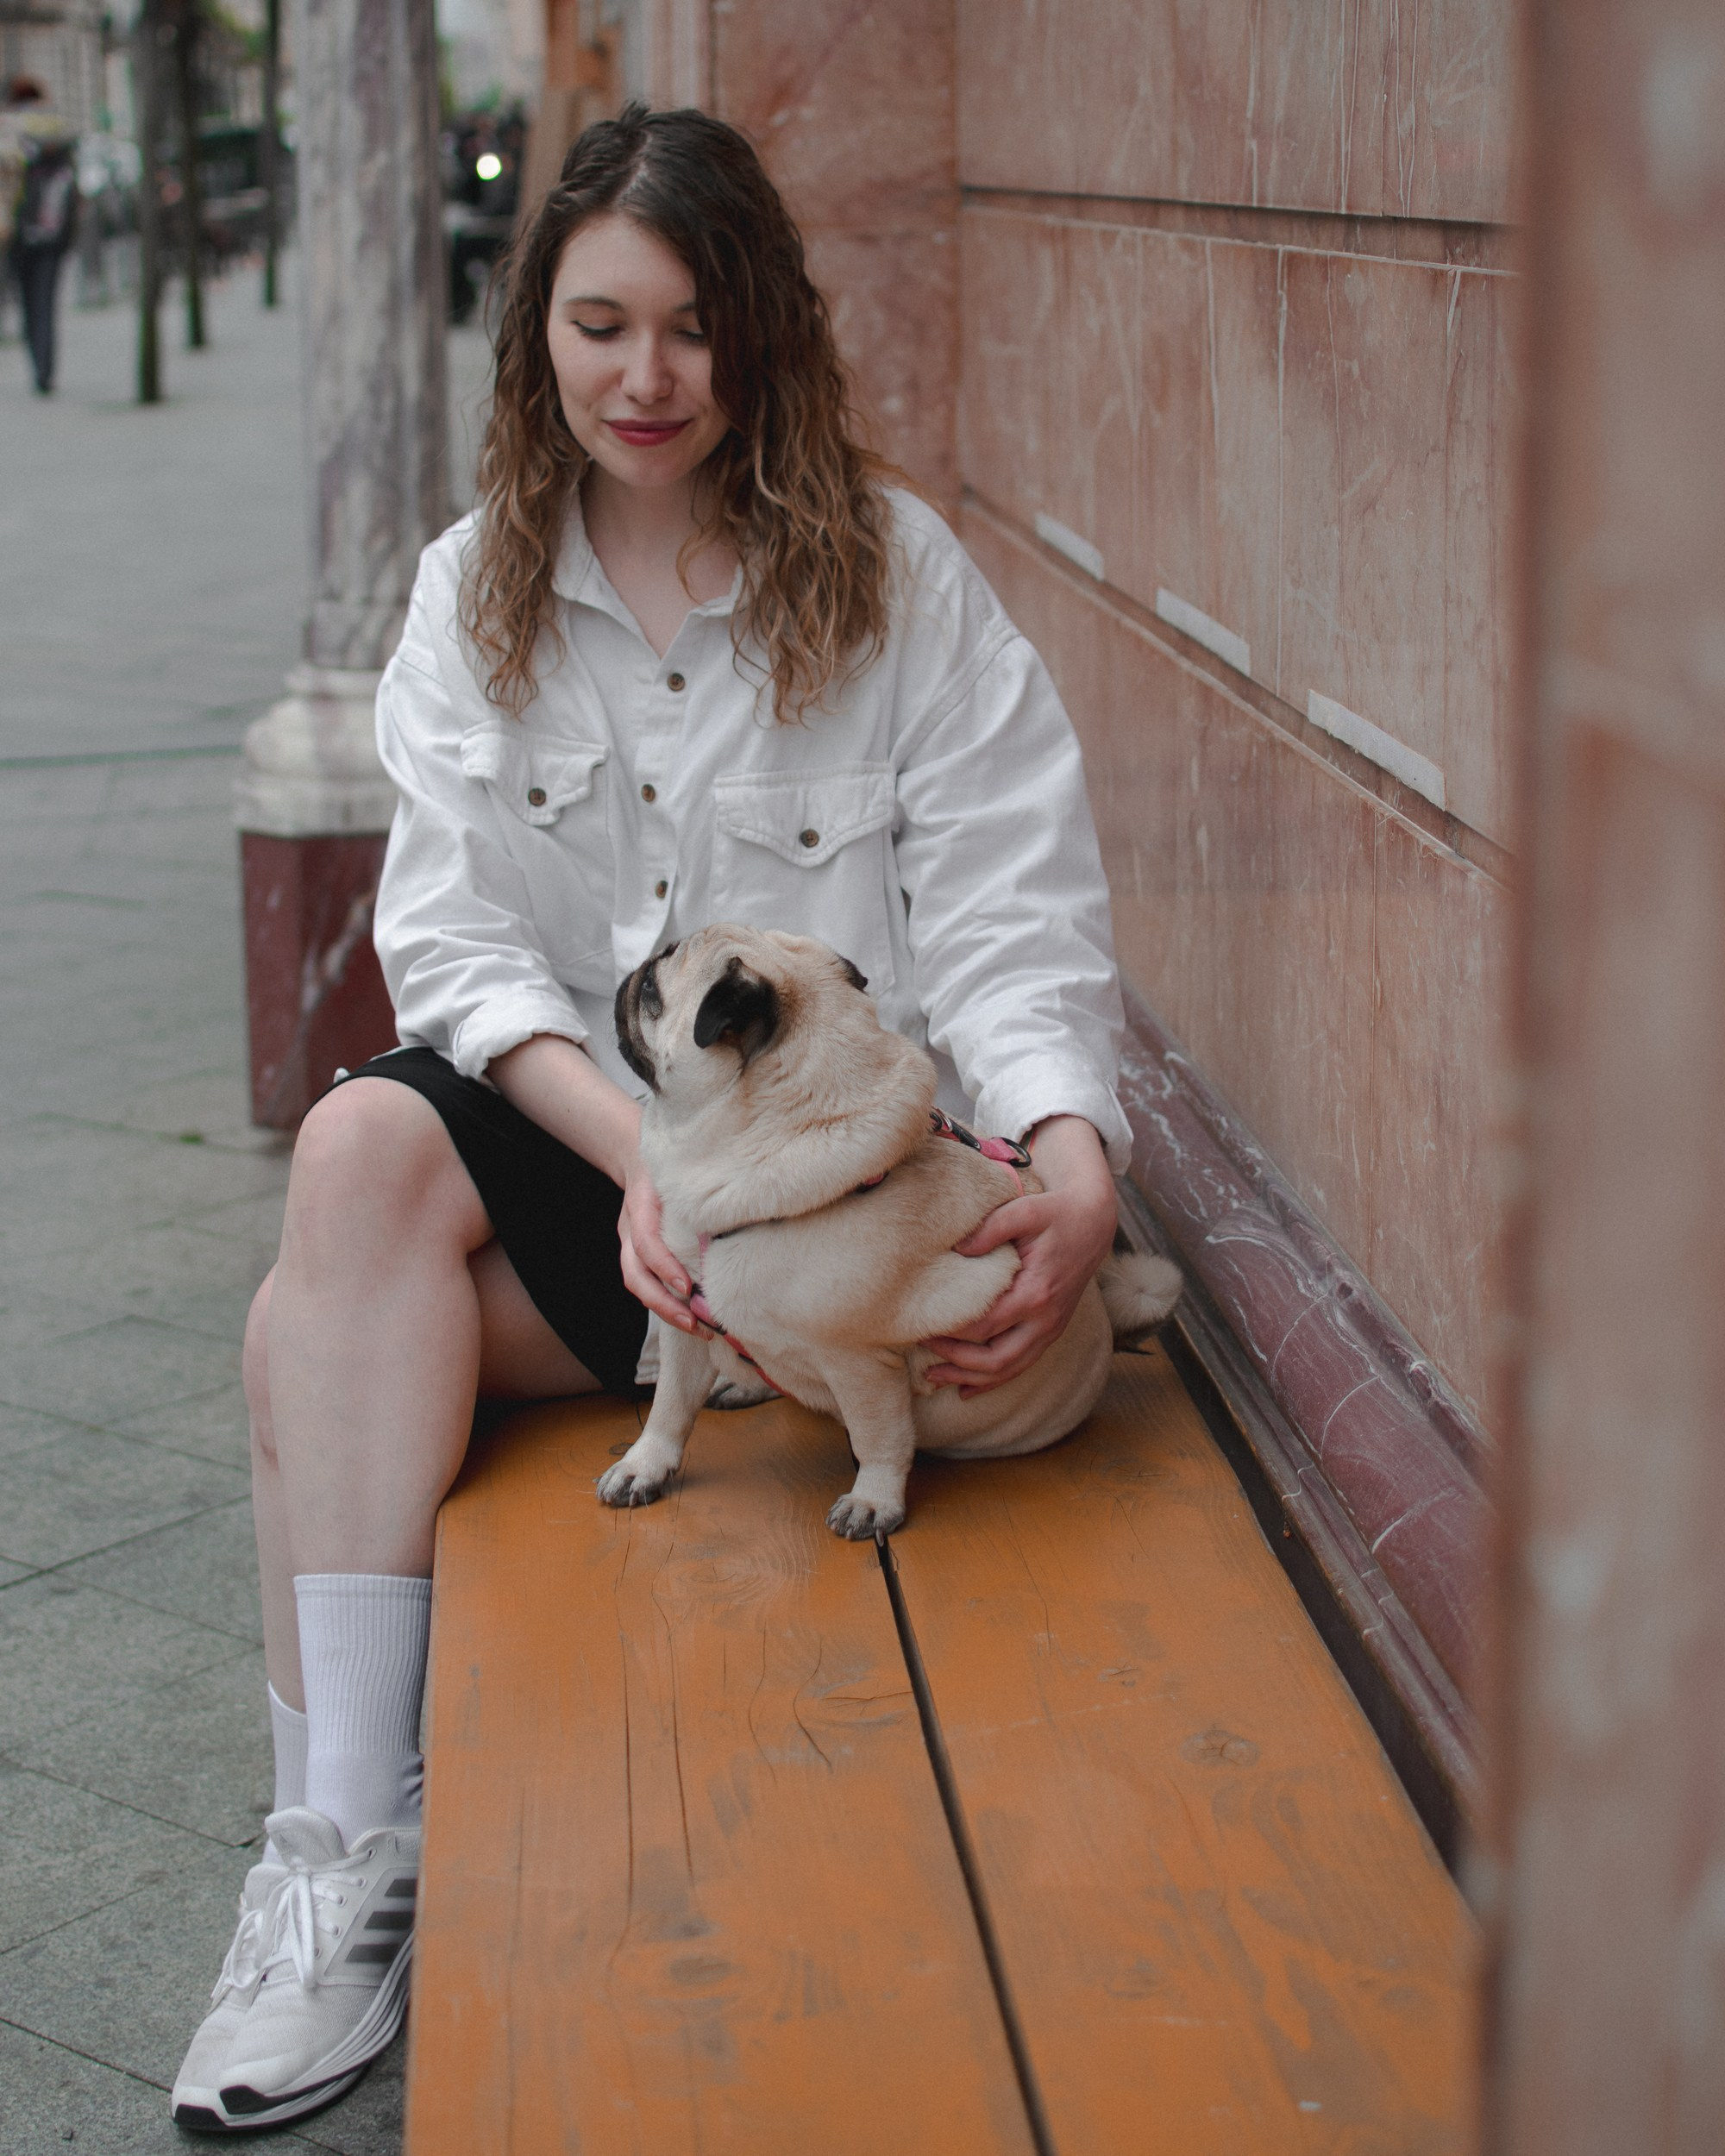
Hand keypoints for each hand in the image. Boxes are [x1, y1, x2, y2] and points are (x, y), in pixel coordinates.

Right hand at [618, 1165, 709, 1335]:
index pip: (645, 1243)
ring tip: (702, 1331)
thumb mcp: (681, 1170)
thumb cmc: (670, 1166)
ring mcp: (630, 1245)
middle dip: (663, 1304)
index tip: (688, 1288)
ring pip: (639, 1286)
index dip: (664, 1267)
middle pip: (635, 1276)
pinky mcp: (639, 1256)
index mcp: (640, 1207)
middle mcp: (631, 1230)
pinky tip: (697, 1318)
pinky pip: (649, 1285)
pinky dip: (670, 1304)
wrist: (639, 1159)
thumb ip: (700, 1191)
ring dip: (667, 1312)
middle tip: (695, 1324)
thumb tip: (742, 1208)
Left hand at [923, 1116, 1116, 1397]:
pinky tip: (967, 1388)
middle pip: (995, 1358)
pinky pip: (1021, 1365)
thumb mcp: (1024, 1210)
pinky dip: (993, 1380)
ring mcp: (1051, 1329)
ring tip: (933, 1376)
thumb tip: (955, 1249)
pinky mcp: (1050, 1331)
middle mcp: (1046, 1320)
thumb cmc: (1055, 1213)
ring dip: (970, 1377)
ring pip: (1009, 1369)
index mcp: (1036, 1293)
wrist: (1093, 1221)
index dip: (951, 1330)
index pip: (985, 1325)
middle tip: (921, 1345)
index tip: (922, 1322)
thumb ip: (989, 1228)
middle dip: (955, 1360)